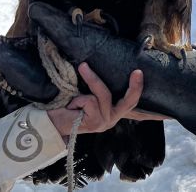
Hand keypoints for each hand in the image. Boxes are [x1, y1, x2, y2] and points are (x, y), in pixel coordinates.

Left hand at [47, 63, 161, 136]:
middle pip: (130, 100)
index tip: (146, 81)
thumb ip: (99, 91)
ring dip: (92, 79)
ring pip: (104, 94)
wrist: (49, 125)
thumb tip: (108, 70)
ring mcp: (106, 121)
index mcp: (112, 112)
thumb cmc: (68, 107)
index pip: (132, 104)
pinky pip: (90, 100)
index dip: (143, 95)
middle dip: (135, 86)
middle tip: (137, 72)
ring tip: (81, 71)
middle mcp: (113, 118)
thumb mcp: (88, 96)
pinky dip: (78, 99)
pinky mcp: (96, 122)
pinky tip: (71, 106)